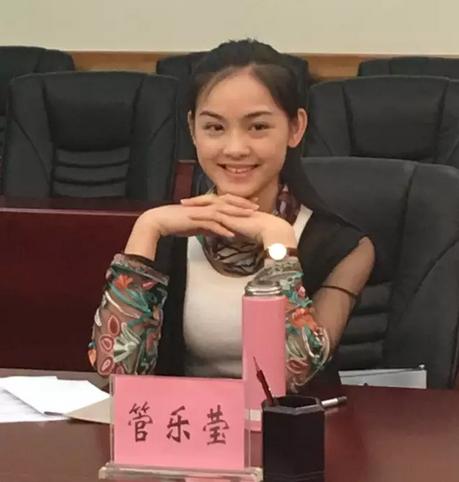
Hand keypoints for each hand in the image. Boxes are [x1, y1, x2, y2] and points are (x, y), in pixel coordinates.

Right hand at [124, 197, 257, 259]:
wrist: (160, 221)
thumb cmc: (177, 222)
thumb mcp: (198, 225)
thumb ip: (209, 226)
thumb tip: (220, 231)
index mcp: (206, 205)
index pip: (227, 201)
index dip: (241, 203)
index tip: (254, 205)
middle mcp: (206, 205)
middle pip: (229, 203)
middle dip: (244, 205)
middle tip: (258, 208)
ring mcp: (201, 212)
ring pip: (223, 212)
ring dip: (237, 215)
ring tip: (250, 218)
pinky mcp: (195, 219)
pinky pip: (212, 224)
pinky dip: (222, 229)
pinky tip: (231, 235)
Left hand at [182, 194, 296, 246]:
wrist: (267, 229)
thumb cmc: (257, 230)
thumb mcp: (241, 229)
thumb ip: (233, 229)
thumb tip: (228, 233)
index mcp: (232, 207)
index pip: (215, 202)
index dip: (203, 203)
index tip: (193, 205)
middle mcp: (229, 205)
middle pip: (208, 199)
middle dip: (195, 200)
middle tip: (183, 201)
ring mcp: (228, 209)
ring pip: (207, 204)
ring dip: (194, 205)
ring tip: (183, 206)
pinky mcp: (228, 215)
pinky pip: (211, 214)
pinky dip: (199, 214)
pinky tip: (190, 216)